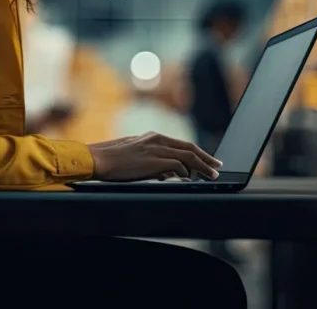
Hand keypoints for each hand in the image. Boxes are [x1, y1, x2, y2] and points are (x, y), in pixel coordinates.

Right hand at [87, 132, 221, 181]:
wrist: (98, 159)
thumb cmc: (112, 160)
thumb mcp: (136, 155)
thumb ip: (154, 161)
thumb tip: (168, 173)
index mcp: (153, 137)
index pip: (182, 144)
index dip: (198, 152)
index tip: (208, 160)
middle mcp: (157, 140)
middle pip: (190, 148)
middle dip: (206, 158)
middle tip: (217, 167)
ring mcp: (156, 149)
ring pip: (187, 156)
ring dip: (202, 166)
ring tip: (211, 175)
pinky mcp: (153, 160)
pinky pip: (177, 165)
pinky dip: (185, 172)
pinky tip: (190, 178)